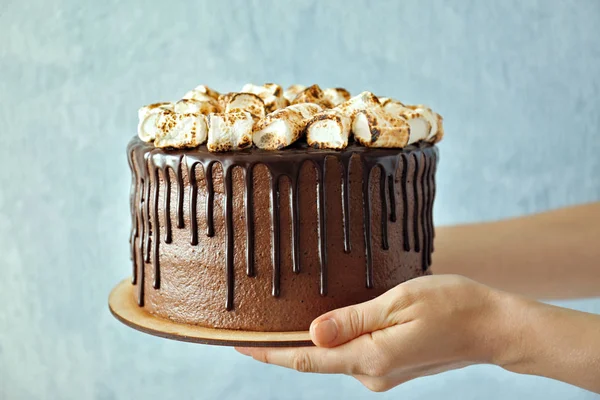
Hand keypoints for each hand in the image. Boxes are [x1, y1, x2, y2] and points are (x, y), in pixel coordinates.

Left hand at [236, 275, 515, 391]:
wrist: (493, 326)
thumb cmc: (452, 306)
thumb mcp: (398, 303)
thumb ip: (352, 321)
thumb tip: (311, 335)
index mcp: (370, 358)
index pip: (306, 360)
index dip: (268, 354)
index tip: (238, 344)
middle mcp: (372, 373)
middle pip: (314, 360)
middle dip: (281, 346)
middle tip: (250, 325)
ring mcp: (382, 374)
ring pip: (332, 357)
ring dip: (306, 342)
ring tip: (279, 321)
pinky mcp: (390, 367)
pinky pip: (350, 354)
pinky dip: (331, 342)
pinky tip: (322, 325)